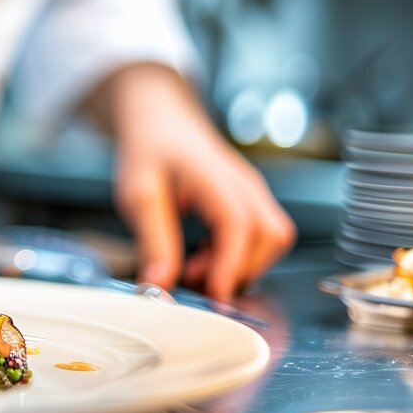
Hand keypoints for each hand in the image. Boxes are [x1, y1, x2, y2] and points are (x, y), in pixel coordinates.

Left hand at [99, 63, 295, 300]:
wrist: (161, 119)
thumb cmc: (151, 148)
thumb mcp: (139, 195)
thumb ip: (153, 241)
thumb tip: (160, 285)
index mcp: (215, 177)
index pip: (238, 224)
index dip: (231, 264)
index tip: (214, 293)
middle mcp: (244, 184)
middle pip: (270, 236)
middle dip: (239, 269)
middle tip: (195, 280)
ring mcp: (252, 192)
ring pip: (273, 239)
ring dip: (241, 264)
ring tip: (196, 267)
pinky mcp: (250, 201)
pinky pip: (262, 237)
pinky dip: (238, 256)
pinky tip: (203, 255)